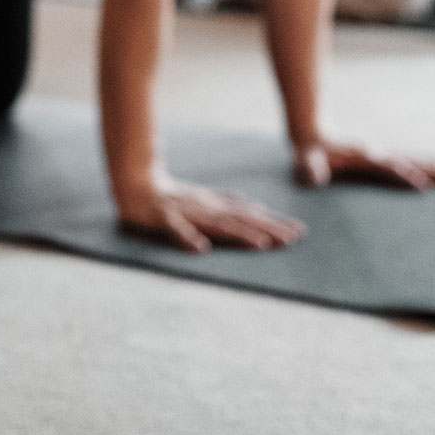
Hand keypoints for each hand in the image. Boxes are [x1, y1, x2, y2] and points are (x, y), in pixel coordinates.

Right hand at [115, 172, 304, 252]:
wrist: (135, 185)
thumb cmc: (171, 197)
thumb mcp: (204, 199)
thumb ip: (228, 203)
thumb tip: (256, 205)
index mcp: (215, 206)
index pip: (249, 215)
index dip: (273, 223)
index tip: (298, 231)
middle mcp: (205, 208)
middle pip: (241, 220)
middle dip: (267, 229)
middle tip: (293, 238)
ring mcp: (186, 213)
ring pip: (216, 224)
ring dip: (240, 234)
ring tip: (262, 245)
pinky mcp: (164, 218)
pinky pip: (176, 229)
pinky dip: (188, 238)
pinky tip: (201, 249)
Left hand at [291, 137, 434, 191]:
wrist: (314, 133)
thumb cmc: (309, 154)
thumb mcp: (304, 161)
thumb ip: (309, 169)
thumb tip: (316, 179)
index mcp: (362, 157)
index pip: (387, 167)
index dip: (403, 175)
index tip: (422, 185)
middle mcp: (377, 154)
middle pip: (409, 162)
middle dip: (431, 170)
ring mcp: (382, 157)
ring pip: (413, 162)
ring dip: (434, 169)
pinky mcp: (383, 161)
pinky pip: (408, 166)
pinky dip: (426, 171)